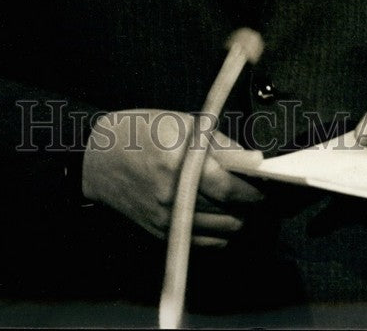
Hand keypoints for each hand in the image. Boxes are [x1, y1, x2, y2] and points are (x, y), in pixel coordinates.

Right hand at [81, 109, 263, 246]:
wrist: (97, 159)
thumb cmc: (139, 132)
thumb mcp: (181, 122)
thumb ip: (219, 143)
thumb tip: (251, 161)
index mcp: (179, 162)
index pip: (229, 186)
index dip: (255, 186)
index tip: (269, 179)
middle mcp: (174, 196)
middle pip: (231, 213)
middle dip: (252, 203)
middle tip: (259, 189)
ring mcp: (168, 219)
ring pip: (224, 231)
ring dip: (240, 218)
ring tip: (243, 200)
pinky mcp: (163, 234)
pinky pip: (207, 244)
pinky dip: (223, 232)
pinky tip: (223, 214)